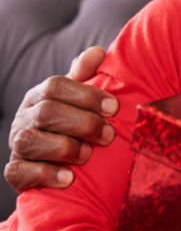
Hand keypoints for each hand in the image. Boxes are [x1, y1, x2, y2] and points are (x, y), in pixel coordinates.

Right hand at [5, 46, 116, 190]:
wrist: (54, 159)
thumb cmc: (73, 122)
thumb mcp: (79, 98)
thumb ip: (87, 75)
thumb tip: (98, 52)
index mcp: (40, 96)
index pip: (56, 86)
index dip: (86, 95)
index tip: (114, 108)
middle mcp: (24, 118)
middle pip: (47, 112)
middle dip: (82, 124)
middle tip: (108, 135)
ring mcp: (17, 144)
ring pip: (31, 141)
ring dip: (66, 148)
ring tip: (89, 154)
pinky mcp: (15, 171)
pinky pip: (21, 172)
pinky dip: (46, 174)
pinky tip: (68, 178)